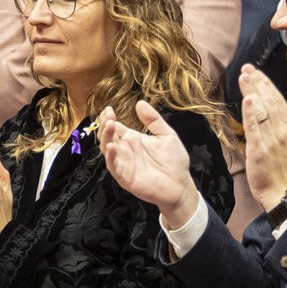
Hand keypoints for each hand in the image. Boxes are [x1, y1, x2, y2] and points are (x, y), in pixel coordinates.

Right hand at [99, 102, 199, 225]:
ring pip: (107, 149)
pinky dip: (110, 157)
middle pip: (108, 136)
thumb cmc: (174, 161)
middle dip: (105, 125)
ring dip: (105, 137)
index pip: (115, 127)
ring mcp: (123, 164)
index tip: (109, 109)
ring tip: (109, 126)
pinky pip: (113, 167)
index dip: (109, 118)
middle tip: (108, 115)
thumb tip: (140, 103)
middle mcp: (125, 150)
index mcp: (132, 139)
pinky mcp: (125, 177)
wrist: (181, 184)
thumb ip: (153, 120)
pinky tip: (112, 146)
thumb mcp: (166, 135)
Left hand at [237, 65, 286, 208]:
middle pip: (269, 101)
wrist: (283, 190)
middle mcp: (282, 129)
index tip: (256, 71)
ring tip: (245, 76)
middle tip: (247, 68)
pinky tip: (248, 99)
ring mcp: (271, 138)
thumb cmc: (286, 167)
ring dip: (253, 92)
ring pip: (262, 110)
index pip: (278, 100)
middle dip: (258, 83)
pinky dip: (251, 113)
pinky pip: (254, 127)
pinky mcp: (260, 148)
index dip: (266, 84)